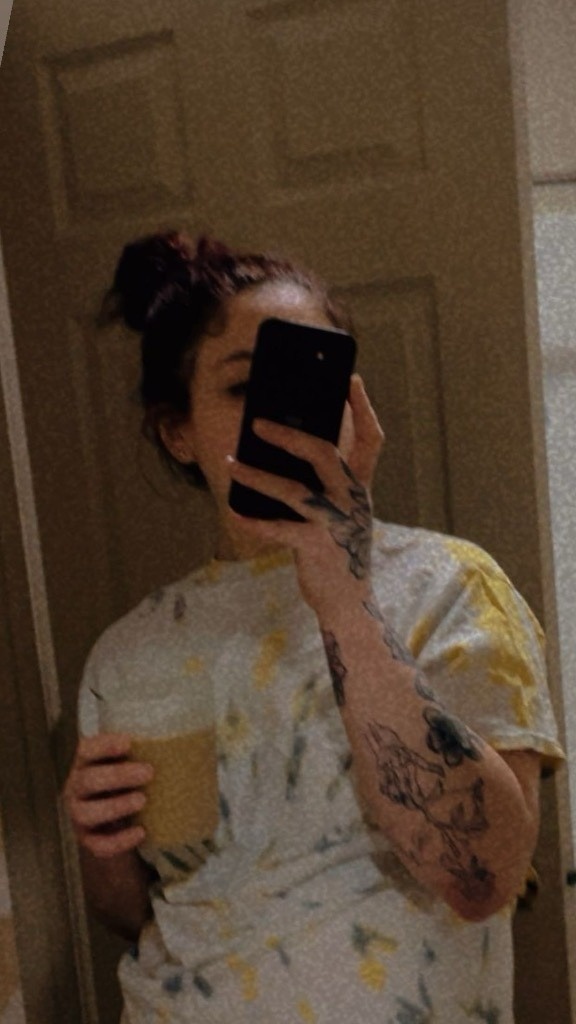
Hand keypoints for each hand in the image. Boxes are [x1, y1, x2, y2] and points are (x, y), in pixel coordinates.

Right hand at [63, 733, 153, 858]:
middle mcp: (75, 788)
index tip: (129, 743)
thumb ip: (140, 754)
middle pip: (87, 781)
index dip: (104, 746)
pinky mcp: (88, 840)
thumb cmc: (125, 781)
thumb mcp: (128, 764)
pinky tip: (141, 832)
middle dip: (118, 776)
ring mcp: (79, 816)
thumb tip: (180, 746)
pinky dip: (119, 841)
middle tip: (148, 772)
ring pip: (86, 813)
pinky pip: (99, 845)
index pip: (86, 750)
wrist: (116, 820)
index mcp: (84, 763)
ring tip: (143, 800)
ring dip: (115, 806)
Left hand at [227, 374, 383, 611]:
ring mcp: (337, 522)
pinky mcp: (318, 546)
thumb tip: (279, 451)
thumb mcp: (334, 512)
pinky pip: (280, 528)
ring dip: (258, 475)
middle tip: (258, 423)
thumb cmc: (333, 550)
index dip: (363, 408)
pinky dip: (255, 519)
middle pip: (325, 452)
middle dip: (290, 434)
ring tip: (231, 463)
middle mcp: (352, 499)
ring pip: (295, 489)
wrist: (348, 602)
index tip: (350, 380)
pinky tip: (233, 511)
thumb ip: (320, 484)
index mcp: (358, 486)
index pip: (371, 439)